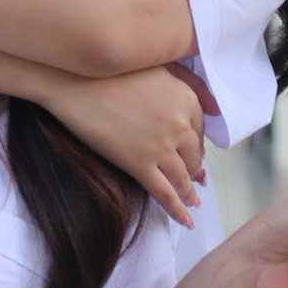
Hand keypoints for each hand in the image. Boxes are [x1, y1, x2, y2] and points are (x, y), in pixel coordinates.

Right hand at [48, 64, 212, 226]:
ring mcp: (161, 147)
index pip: (200, 131)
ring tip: (192, 201)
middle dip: (193, 169)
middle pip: (193, 156)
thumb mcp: (157, 67)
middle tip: (194, 178)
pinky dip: (177, 209)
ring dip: (189, 192)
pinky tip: (186, 220)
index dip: (196, 145)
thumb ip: (186, 82)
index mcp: (186, 99)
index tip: (192, 153)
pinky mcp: (140, 164)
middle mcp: (180, 124)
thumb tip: (211, 107)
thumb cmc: (112, 69)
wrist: (76, 81)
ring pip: (182, 177)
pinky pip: (164, 193)